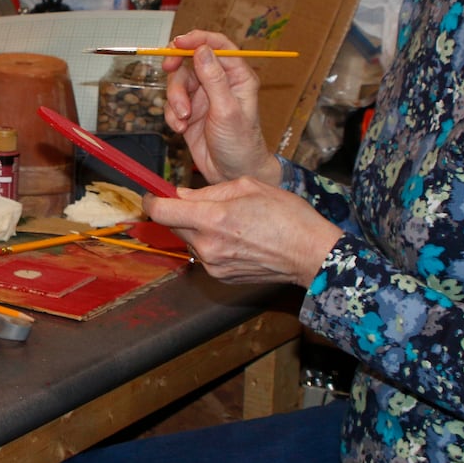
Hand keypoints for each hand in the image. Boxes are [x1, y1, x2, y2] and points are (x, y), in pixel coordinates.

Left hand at [146, 177, 342, 288]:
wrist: (311, 254)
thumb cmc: (286, 215)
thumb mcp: (248, 186)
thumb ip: (209, 190)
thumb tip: (182, 194)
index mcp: (213, 218)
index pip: (162, 212)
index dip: (152, 200)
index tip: (153, 194)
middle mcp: (208, 245)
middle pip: (173, 226)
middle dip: (180, 212)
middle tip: (203, 202)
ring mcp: (213, 265)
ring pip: (189, 240)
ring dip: (197, 228)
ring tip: (228, 220)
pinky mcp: (221, 276)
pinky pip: (204, 254)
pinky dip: (210, 243)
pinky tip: (235, 238)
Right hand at [161, 30, 275, 184]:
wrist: (231, 173)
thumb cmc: (240, 143)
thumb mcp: (227, 110)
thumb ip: (214, 79)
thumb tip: (202, 50)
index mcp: (237, 76)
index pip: (217, 45)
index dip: (197, 39)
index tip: (178, 42)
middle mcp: (219, 82)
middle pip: (190, 60)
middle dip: (178, 70)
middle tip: (167, 70)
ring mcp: (203, 96)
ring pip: (178, 82)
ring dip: (175, 99)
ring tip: (182, 118)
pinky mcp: (190, 111)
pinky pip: (172, 103)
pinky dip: (172, 114)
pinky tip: (180, 128)